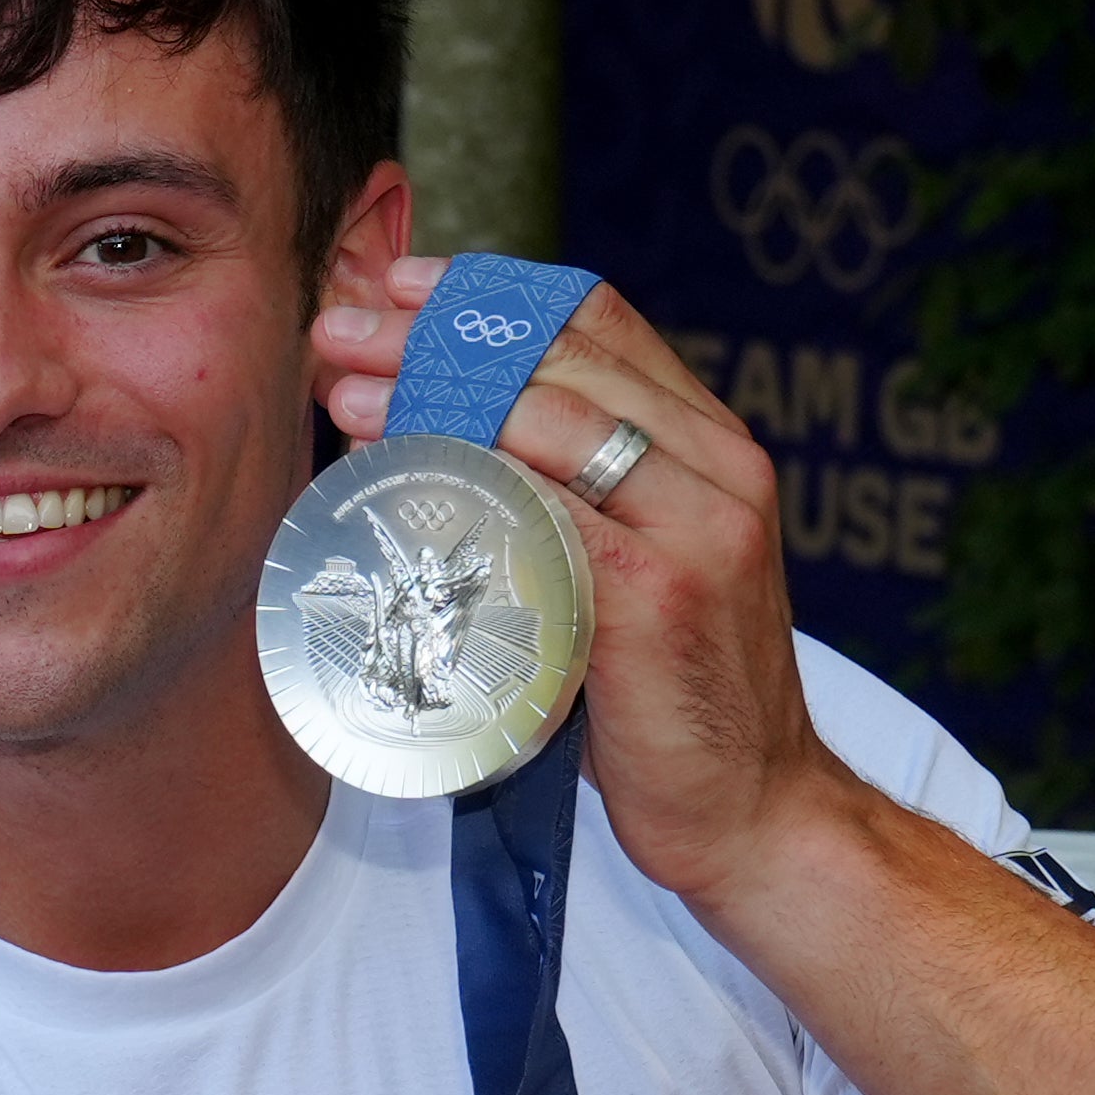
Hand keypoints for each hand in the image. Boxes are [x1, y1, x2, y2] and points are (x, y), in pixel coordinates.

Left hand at [308, 260, 863, 909]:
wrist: (752, 810)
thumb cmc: (670, 700)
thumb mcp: (635, 570)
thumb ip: (577, 498)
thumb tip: (445, 438)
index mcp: (713, 447)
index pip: (600, 324)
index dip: (491, 292)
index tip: (398, 284)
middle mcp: (717, 469)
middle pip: (562, 359)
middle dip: (438, 335)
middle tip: (342, 330)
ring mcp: (695, 527)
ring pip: (550, 423)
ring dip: (434, 399)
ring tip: (346, 395)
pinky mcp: (656, 595)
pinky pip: (545, 515)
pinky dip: (464, 487)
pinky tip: (396, 479)